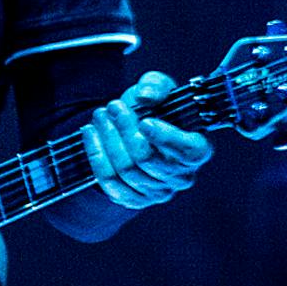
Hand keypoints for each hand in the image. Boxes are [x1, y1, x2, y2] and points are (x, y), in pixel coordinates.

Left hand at [81, 71, 212, 211]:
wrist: (134, 132)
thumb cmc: (154, 111)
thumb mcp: (158, 90)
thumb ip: (156, 85)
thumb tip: (145, 96)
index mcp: (196, 150)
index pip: (188, 151)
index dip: (166, 138)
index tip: (144, 121)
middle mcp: (181, 177)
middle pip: (148, 159)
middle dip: (125, 130)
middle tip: (112, 107)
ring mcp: (158, 192)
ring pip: (126, 170)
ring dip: (107, 139)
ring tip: (99, 116)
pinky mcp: (134, 200)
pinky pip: (110, 182)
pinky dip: (95, 155)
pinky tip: (90, 134)